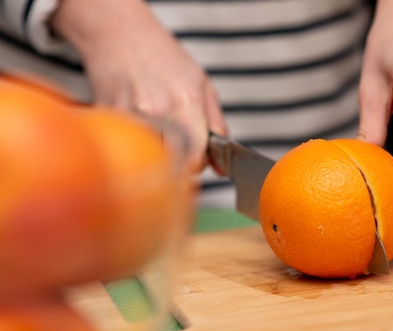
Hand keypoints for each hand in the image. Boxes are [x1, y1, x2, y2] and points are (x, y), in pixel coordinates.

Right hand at [51, 0, 227, 170]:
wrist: (121, 35)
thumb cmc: (165, 60)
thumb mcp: (203, 86)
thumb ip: (217, 126)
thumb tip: (222, 168)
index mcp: (187, 104)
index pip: (196, 159)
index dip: (198, 165)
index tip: (196, 159)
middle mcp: (158, 111)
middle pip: (170, 164)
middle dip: (176, 166)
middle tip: (176, 152)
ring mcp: (129, 115)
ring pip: (147, 158)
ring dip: (154, 156)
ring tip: (157, 135)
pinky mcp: (107, 118)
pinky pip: (125, 145)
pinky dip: (133, 143)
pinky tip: (138, 126)